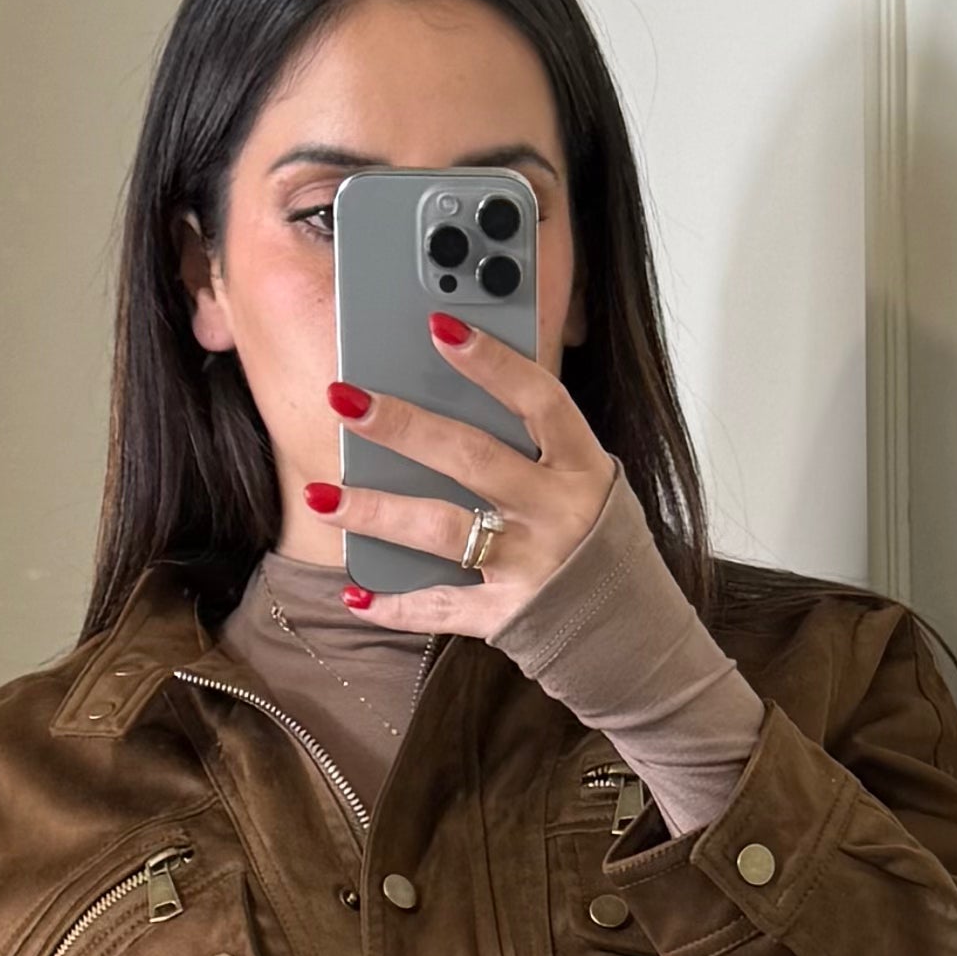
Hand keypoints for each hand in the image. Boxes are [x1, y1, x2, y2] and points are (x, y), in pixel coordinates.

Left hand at [311, 312, 618, 633]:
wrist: (635, 629)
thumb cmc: (593, 534)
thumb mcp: (581, 475)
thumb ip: (531, 435)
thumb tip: (449, 384)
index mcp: (581, 465)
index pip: (539, 399)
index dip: (491, 362)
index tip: (439, 326)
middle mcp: (558, 512)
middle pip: (472, 458)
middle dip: (404, 427)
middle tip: (346, 400)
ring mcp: (533, 566)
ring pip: (443, 529)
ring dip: (377, 512)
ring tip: (322, 496)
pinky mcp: (510, 615)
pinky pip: (443, 607)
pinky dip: (396, 607)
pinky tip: (355, 594)